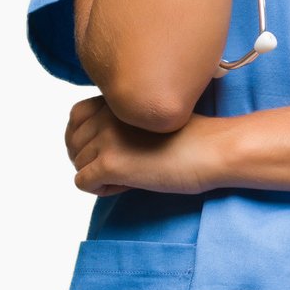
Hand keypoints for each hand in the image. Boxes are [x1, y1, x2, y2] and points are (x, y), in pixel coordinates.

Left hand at [65, 95, 224, 197]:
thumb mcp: (152, 117)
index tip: (109, 150)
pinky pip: (83, 183)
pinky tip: (130, 184)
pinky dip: (103, 189)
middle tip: (126, 166)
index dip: (87, 137)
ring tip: (133, 174)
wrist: (215, 149)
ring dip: (101, 175)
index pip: (76, 116)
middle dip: (94, 159)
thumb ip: (123, 121)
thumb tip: (97, 145)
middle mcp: (106, 115)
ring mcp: (106, 138)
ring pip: (78, 165)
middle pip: (74, 145)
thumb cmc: (196, 137)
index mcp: (118, 100)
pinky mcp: (110, 163)